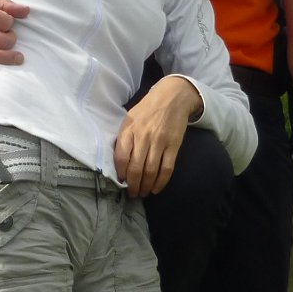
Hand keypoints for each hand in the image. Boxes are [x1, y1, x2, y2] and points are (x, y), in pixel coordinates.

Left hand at [114, 76, 200, 197]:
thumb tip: (119, 162)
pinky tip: (156, 188)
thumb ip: (124, 138)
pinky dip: (161, 182)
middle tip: (133, 193)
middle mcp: (143, 137)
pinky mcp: (173, 146)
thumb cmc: (147, 109)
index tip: (121, 181)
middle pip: (136, 168)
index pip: (121, 157)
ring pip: (151, 171)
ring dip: (146, 186)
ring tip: (143, 193)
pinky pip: (167, 168)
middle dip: (133, 185)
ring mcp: (159, 142)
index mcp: (128, 130)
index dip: (120, 173)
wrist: (172, 97)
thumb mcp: (129, 119)